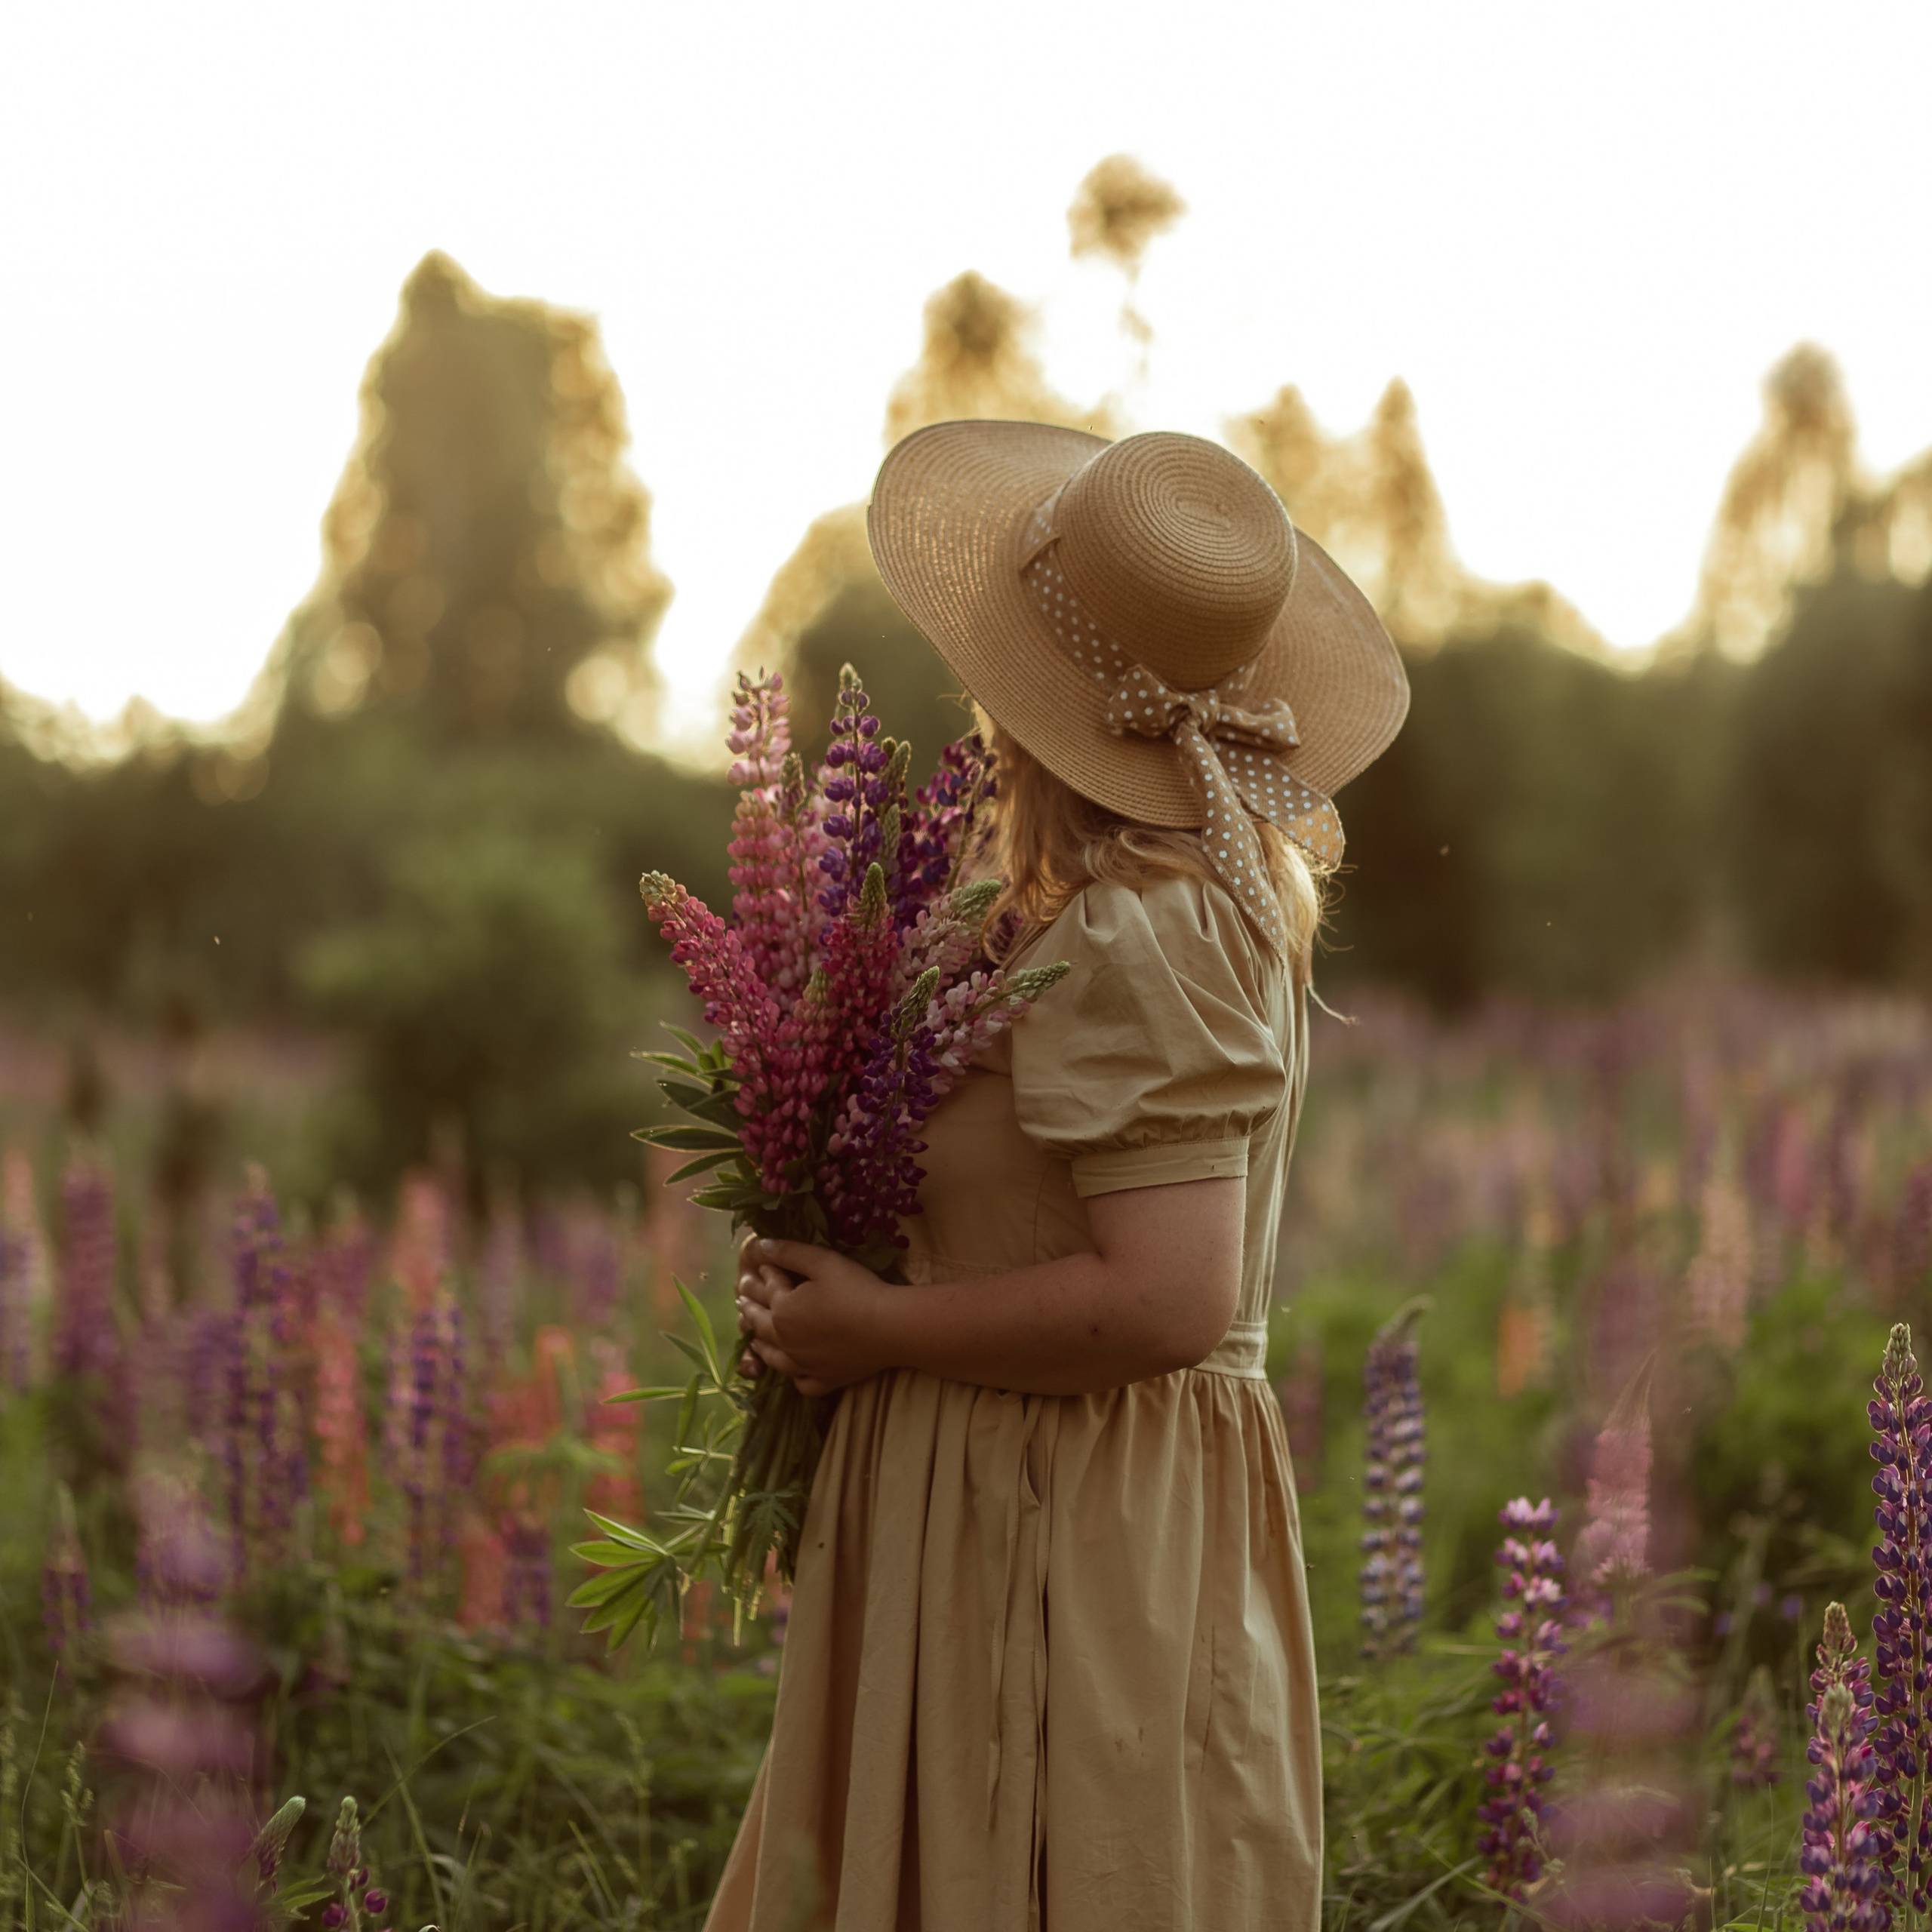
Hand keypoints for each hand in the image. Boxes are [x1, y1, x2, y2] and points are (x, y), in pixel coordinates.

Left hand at [734, 1235, 893, 1397]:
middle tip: (742, 1299)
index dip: (764, 1274)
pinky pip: (801, 1383)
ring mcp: (804, 1365)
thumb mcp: (822, 1261)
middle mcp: (786, 1342)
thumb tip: (761, 1247)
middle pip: (760, 1324)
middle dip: (749, 1307)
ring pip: (774, 1357)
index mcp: (782, 1311)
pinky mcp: (824, 1381)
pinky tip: (794, 1371)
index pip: (768, 1288)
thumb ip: (789, 1252)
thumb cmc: (856, 1289)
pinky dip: (794, 1377)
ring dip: (760, 1345)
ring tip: (754, 1337)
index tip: (760, 1265)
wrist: (889, 1328)